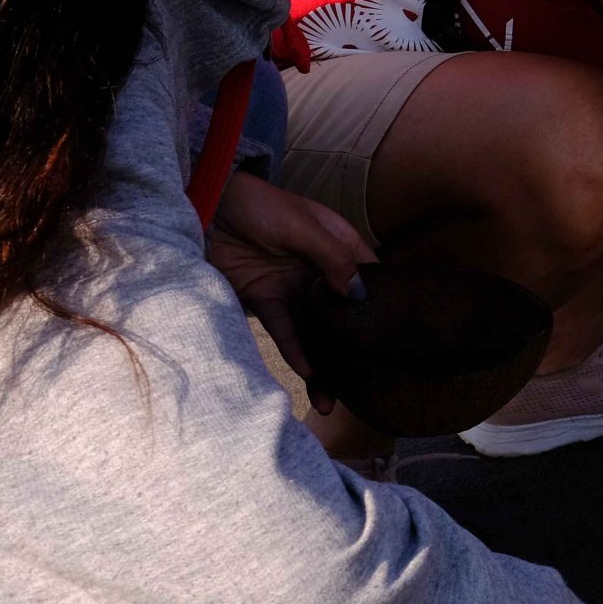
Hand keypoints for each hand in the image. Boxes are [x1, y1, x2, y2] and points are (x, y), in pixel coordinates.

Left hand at [208, 172, 375, 411]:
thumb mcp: (302, 225)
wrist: (206, 206)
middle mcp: (320, 271)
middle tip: (367, 381)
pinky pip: (283, 329)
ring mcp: (293, 288)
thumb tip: (360, 294)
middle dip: (353, 346)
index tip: (396, 336)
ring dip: (323, 362)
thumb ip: (332, 257)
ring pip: (314, 330)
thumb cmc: (259, 204)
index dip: (382, 303)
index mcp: (339, 244)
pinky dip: (294, 349)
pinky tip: (307, 371)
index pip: (369, 277)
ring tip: (331, 399)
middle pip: (343, 313)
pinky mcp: (264, 300)